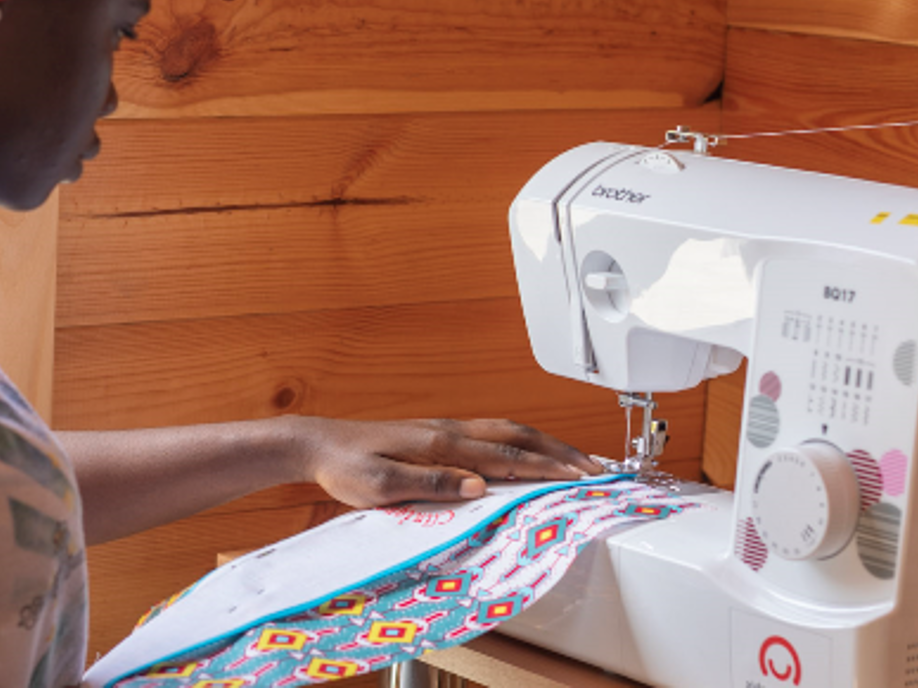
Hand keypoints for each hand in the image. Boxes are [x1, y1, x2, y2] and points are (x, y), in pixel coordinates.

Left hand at [281, 416, 606, 507]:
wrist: (319, 444)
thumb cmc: (346, 467)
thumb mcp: (380, 484)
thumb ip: (430, 485)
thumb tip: (477, 487)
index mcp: (441, 444)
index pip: (507, 457)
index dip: (548, 468)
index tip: (582, 478)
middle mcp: (450, 431)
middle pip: (520, 436)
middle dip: (562, 452)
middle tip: (598, 469)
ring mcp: (447, 430)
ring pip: (510, 431)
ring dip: (548, 445)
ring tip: (578, 460)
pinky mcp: (440, 434)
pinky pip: (494, 434)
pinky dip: (524, 442)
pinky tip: (531, 452)